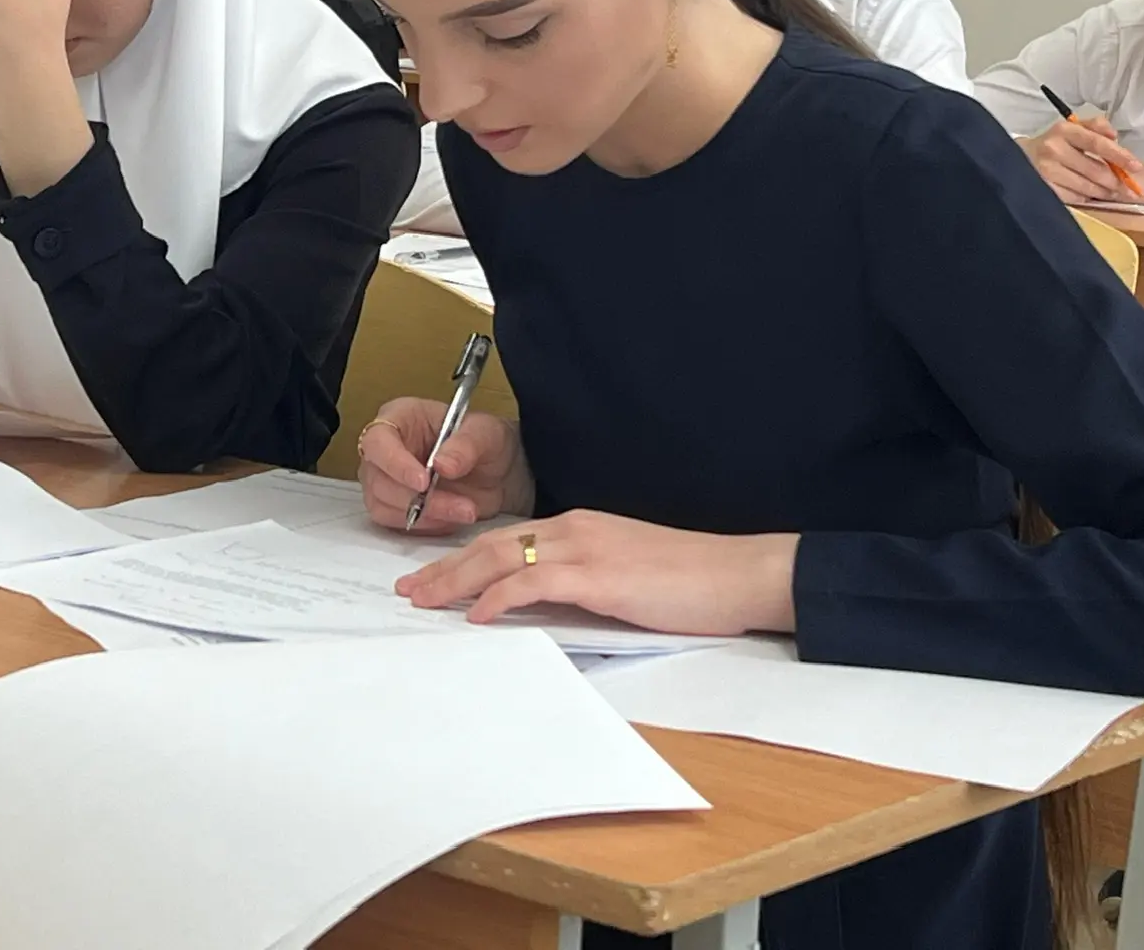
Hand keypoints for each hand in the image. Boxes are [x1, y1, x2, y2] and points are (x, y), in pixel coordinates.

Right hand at [357, 398, 533, 533]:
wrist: (499, 473)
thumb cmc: (486, 442)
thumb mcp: (485, 434)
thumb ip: (465, 445)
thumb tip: (441, 464)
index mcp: (400, 417)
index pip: (377, 440)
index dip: (394, 463)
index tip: (423, 482)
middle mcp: (385, 449)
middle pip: (377, 479)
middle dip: (416, 498)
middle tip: (460, 505)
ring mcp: (386, 480)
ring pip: (382, 506)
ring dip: (424, 516)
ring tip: (464, 511)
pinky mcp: (394, 507)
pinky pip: (395, 524)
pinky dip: (425, 526)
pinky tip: (453, 518)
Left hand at [397, 510, 799, 637]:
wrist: (737, 573)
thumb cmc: (689, 581)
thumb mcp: (623, 576)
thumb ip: (581, 583)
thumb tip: (542, 608)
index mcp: (578, 527)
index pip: (505, 540)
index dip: (462, 559)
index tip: (430, 577)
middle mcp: (573, 530)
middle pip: (489, 545)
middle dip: (443, 569)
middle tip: (406, 590)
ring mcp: (584, 550)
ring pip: (500, 559)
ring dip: (456, 582)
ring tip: (423, 602)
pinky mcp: (599, 577)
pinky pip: (533, 583)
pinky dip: (499, 598)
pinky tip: (477, 615)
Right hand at [1019, 116, 1143, 203]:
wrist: (1023, 157)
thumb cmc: (1056, 143)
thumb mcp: (1074, 127)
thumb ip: (1097, 126)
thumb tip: (1114, 135)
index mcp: (1065, 131)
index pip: (1097, 143)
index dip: (1119, 156)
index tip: (1137, 167)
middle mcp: (1053, 149)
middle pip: (1095, 170)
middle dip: (1116, 181)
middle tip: (1129, 189)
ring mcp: (1046, 170)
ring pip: (1086, 186)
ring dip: (1104, 191)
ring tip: (1112, 192)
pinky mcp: (1043, 187)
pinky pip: (1074, 196)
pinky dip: (1086, 196)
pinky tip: (1089, 193)